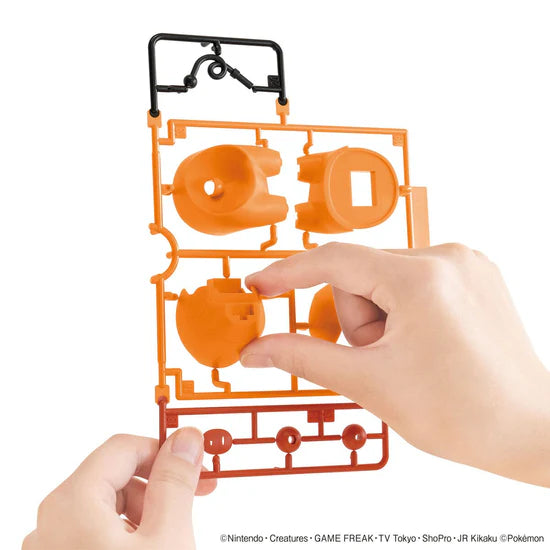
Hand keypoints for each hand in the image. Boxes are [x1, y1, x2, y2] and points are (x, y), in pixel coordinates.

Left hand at [23, 428, 214, 549]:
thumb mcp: (167, 537)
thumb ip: (176, 481)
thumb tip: (186, 439)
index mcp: (72, 503)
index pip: (124, 447)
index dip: (164, 449)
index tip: (195, 460)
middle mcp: (52, 522)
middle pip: (115, 476)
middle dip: (158, 484)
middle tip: (194, 498)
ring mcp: (53, 547)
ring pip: (106, 506)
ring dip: (146, 512)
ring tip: (171, 536)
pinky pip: (95, 534)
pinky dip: (127, 534)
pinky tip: (150, 549)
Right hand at [241, 243, 549, 486]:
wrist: (530, 432)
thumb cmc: (466, 413)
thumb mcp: (370, 383)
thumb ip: (303, 357)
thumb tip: (258, 351)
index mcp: (421, 279)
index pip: (333, 261)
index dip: (288, 274)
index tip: (259, 286)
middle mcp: (446, 258)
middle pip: (359, 276)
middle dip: (356, 321)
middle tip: (380, 359)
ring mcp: (463, 264)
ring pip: (383, 279)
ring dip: (379, 319)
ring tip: (407, 355)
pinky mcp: (470, 275)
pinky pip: (410, 282)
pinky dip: (400, 311)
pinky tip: (422, 343)